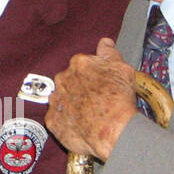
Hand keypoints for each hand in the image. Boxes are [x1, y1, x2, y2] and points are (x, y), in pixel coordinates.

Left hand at [45, 39, 137, 160]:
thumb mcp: (122, 68)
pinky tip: (80, 125)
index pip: (82, 65)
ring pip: (61, 98)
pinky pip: (57, 118)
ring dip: (71, 104)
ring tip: (88, 114)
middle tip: (95, 100)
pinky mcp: (52, 120)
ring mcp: (55, 100)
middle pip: (69, 81)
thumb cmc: (119, 99)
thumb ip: (109, 53)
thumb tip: (104, 43)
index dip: (92, 75)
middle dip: (79, 88)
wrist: (112, 130)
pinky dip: (66, 121)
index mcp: (79, 63)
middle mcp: (62, 79)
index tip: (100, 85)